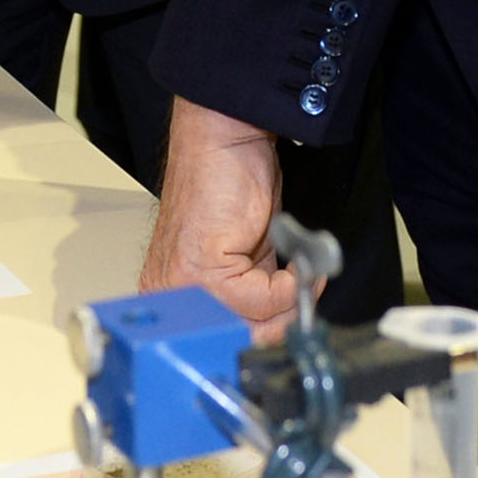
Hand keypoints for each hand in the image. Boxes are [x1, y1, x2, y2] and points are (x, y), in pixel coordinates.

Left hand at [140, 99, 299, 339]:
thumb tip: (285, 325)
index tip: (292, 314)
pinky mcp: (204, 270)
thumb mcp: (242, 254)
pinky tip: (289, 262)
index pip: (228, 338)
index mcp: (177, 293)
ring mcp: (185, 286)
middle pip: (243, 338)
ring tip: (298, 272)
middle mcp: (174, 294)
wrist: (219, 139)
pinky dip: (289, 285)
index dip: (270, 328)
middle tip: (303, 291)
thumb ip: (254, 294)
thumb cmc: (229, 183)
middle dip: (284, 319)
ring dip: (290, 301)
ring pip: (257, 324)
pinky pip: (265, 301)